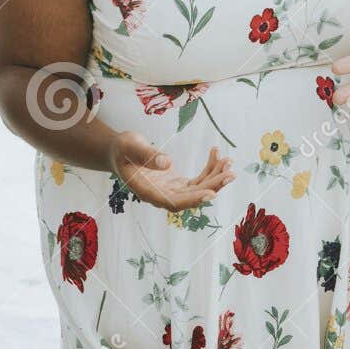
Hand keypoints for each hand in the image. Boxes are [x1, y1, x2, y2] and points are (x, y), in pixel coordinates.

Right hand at [109, 133, 233, 212]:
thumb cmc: (122, 149)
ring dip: (215, 177)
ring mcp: (171, 191)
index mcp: (148, 192)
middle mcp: (162, 196)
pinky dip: (208, 169)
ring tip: (228, 161)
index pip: (173, 202)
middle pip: (191, 197)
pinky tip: (216, 154)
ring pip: (197, 190)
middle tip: (230, 174)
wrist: (119, 152)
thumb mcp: (130, 147)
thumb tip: (167, 163)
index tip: (210, 194)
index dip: (192, 199)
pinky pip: (197, 180)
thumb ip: (147, 155)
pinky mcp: (177, 183)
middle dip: (212, 186)